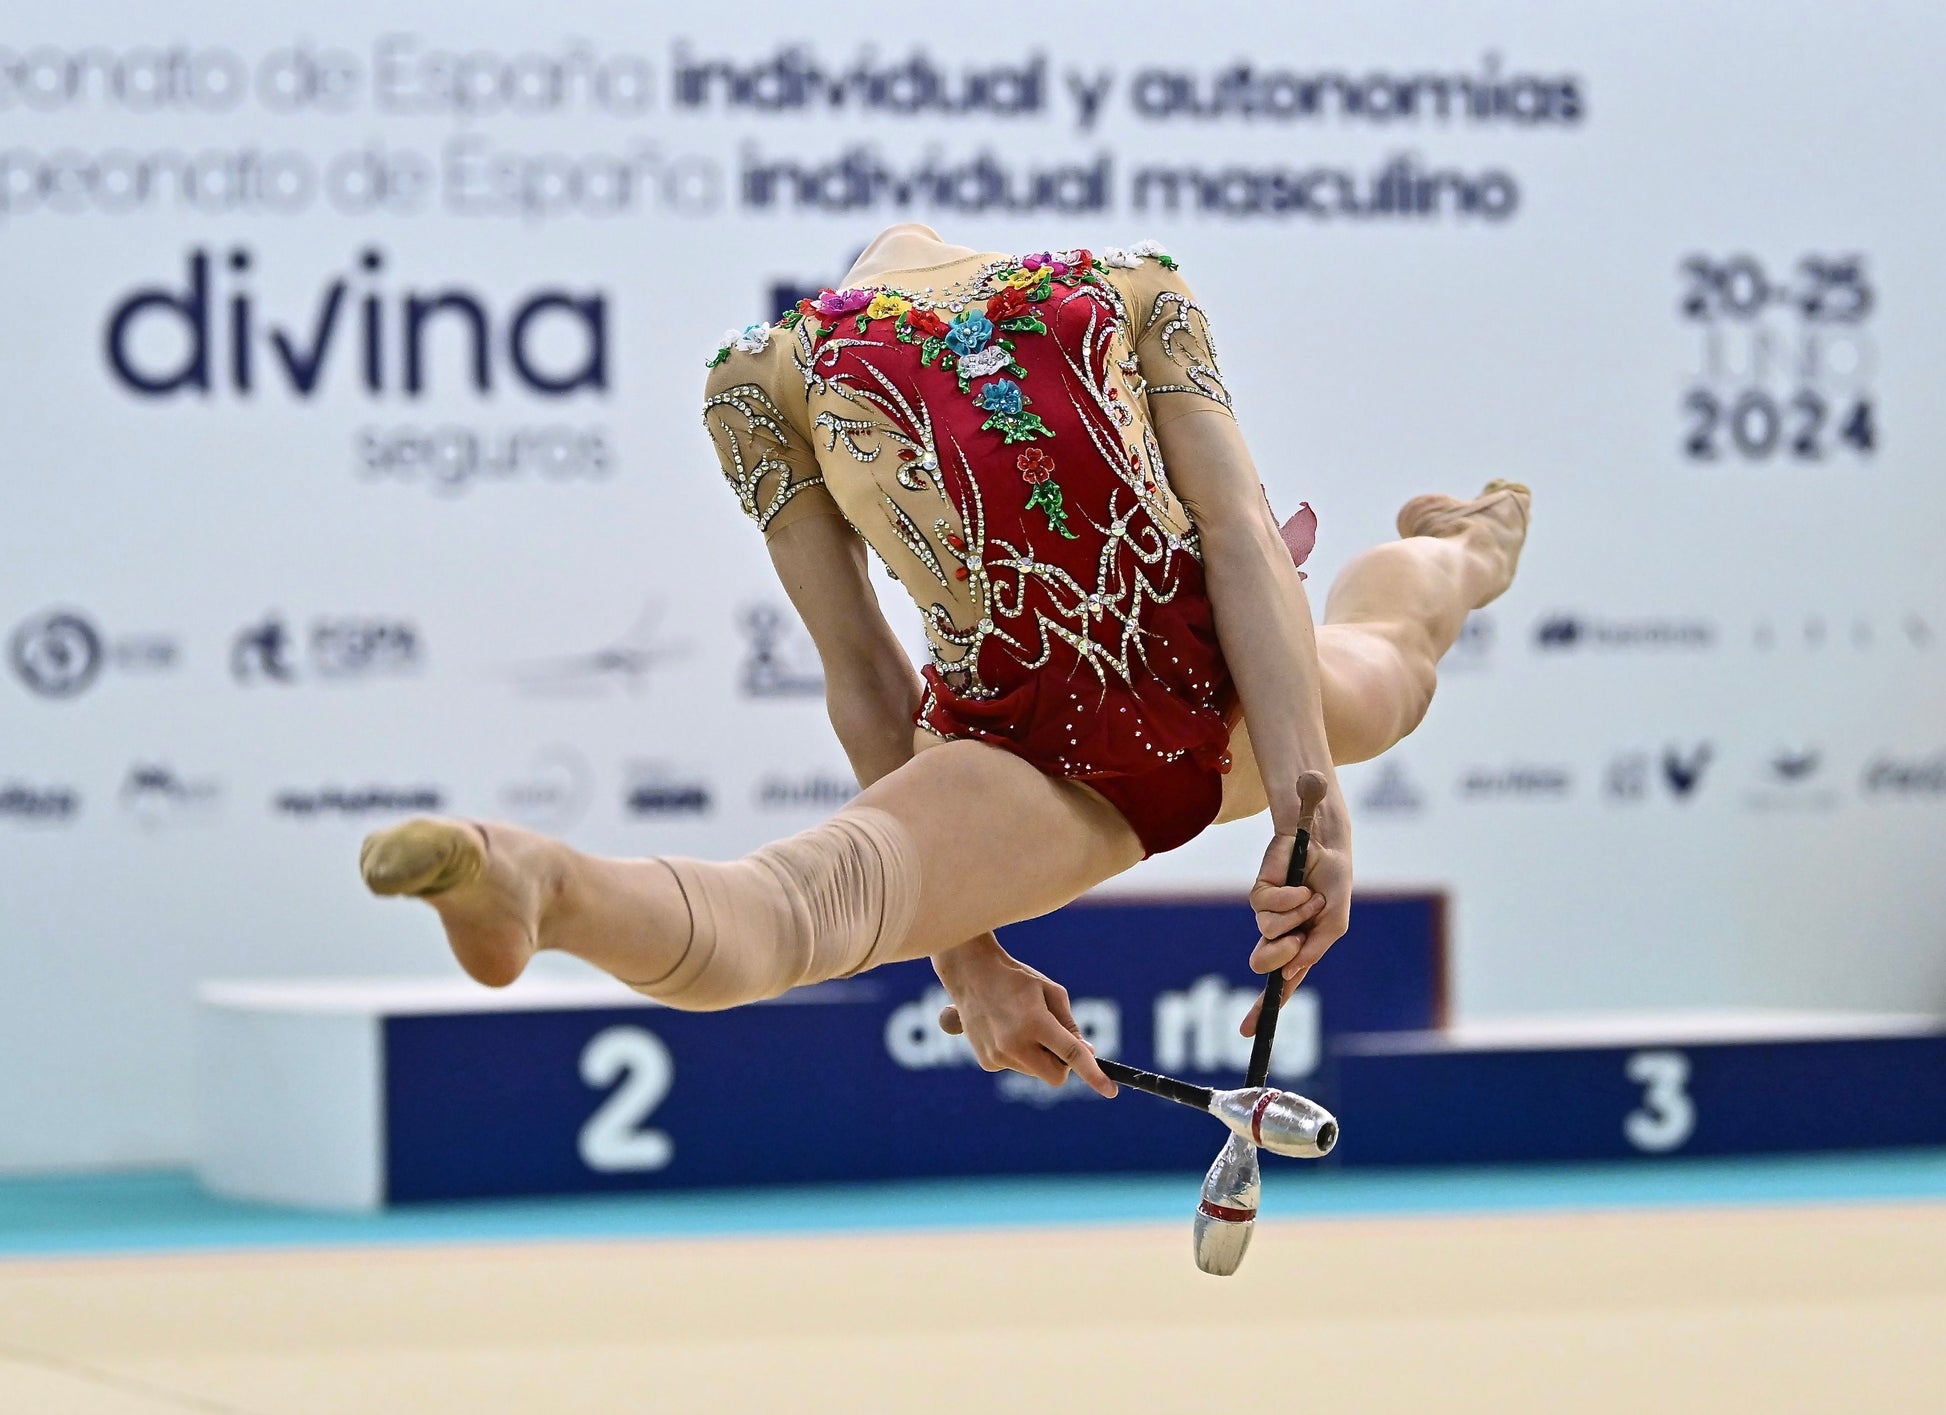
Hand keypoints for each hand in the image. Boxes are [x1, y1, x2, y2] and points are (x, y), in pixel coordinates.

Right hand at [935, 938, 1116, 1096]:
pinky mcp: (987, 1062)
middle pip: (1055, 1076)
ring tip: (1022, 1025)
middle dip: (1063, 1065)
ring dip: (1039, 1056)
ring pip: (1036, 1072)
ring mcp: (998, 1056)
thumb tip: (1087, 1053)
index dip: (1093, 1074)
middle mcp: (1014, 1044)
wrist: (971, 973)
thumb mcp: (1051, 992)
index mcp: (1035, 1023)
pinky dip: (1020, 1055)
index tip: (1110, 1091)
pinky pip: (1017, 1067)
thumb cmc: (1017, 979)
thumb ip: (1070, 1025)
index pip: (1071, 1055)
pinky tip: (1006, 1031)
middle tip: (1056, 1039)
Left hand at [1241, 788, 1351, 1036]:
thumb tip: (1290, 972)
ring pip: (1269, 932)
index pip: (1279, 985)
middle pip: (1262, 962)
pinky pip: (1266, 906)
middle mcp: (1280, 936)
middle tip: (1298, 936)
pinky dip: (1290, 897)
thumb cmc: (1333, 884)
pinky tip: (1299, 885)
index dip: (1263, 1009)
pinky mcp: (1259, 894)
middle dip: (1282, 952)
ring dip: (1297, 913)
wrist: (1327, 847)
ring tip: (1309, 897)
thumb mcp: (1335, 923)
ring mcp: (1268, 915)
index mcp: (1299, 948)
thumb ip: (1316, 947)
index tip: (1247, 1032)